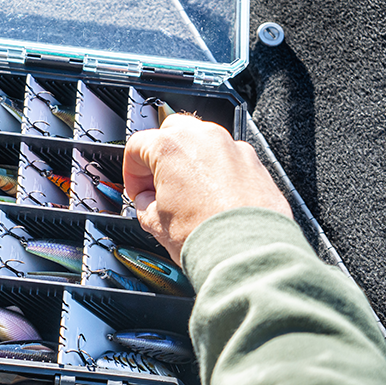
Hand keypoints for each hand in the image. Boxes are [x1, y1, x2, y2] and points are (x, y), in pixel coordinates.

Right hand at [123, 114, 292, 263]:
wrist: (247, 252)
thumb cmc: (206, 236)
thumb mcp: (154, 222)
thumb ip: (144, 202)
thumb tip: (148, 201)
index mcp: (170, 146)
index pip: (136, 146)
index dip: (131, 173)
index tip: (137, 191)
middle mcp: (203, 137)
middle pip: (170, 132)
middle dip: (161, 157)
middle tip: (158, 187)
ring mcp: (232, 147)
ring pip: (201, 142)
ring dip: (189, 161)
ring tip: (187, 195)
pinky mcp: (254, 161)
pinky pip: (227, 158)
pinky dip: (217, 172)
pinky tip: (213, 199)